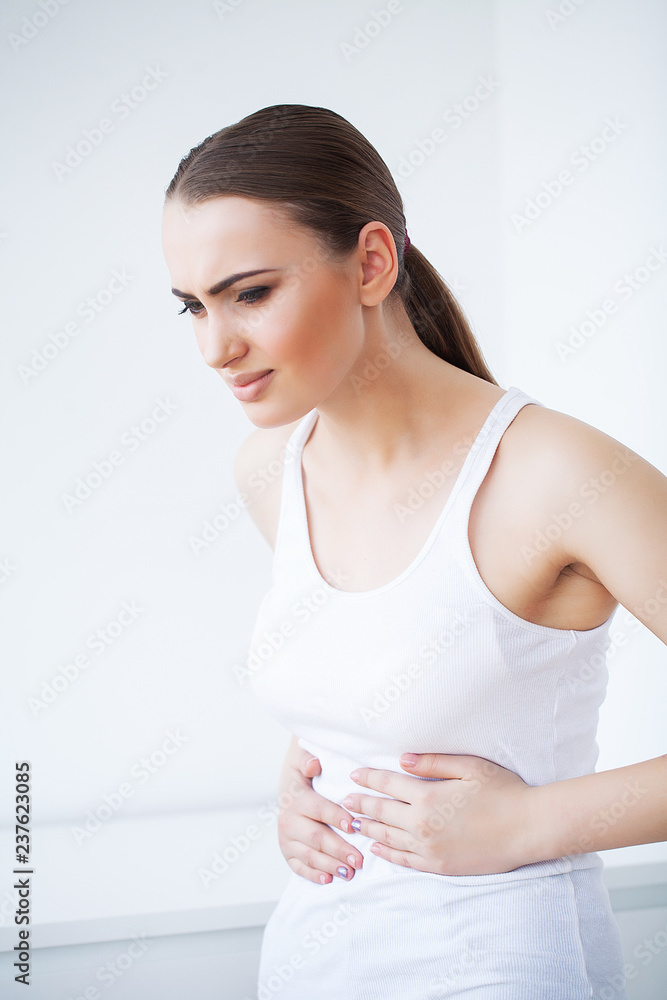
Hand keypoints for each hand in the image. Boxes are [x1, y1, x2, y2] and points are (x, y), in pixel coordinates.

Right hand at [277, 741, 363, 884]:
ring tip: (349, 873)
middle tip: (359, 860)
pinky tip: (328, 879)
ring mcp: (286, 838)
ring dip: (329, 865)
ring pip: (309, 855)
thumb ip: (307, 760)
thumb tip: (313, 764)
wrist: (289, 788)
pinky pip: (298, 867)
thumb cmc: (304, 775)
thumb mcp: (302, 759)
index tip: (353, 825)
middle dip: (338, 849)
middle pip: (315, 837)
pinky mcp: (287, 852)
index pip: (318, 809)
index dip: (335, 817)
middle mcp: (288, 820)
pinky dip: (313, 874)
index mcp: (296, 798)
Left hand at [340, 752, 539, 875]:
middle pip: (382, 812)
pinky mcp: (440, 866)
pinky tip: (378, 848)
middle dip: (361, 804)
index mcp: (427, 797)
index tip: (354, 775)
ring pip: (389, 838)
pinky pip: (405, 860)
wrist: (528, 828)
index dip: (369, 779)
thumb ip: (432, 763)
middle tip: (345, 801)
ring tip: (353, 823)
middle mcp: (422, 825)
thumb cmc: (502, 792)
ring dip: (369, 828)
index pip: (388, 784)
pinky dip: (388, 854)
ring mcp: (429, 849)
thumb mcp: (468, 767)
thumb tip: (402, 760)